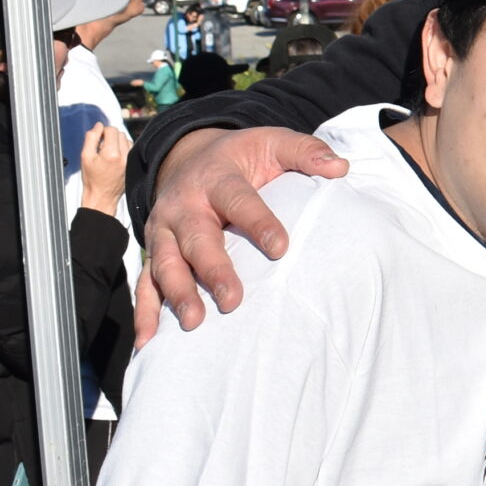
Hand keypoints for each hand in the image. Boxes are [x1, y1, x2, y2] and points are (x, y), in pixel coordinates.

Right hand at [77, 122, 126, 216]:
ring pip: (126, 139)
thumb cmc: (92, 178)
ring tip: (107, 152)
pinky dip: (123, 148)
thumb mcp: (85, 156)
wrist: (102, 196)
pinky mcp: (133, 163)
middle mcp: (124, 156)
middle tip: (100, 147)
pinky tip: (115, 156)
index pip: (111, 130)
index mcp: (111, 154)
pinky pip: (130, 148)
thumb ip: (91, 138)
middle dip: (109, 136)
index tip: (97, 139)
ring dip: (117, 141)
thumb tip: (99, 125)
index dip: (102, 131)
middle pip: (120, 133)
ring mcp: (130, 160)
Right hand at [136, 126, 347, 342]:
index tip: (280, 248)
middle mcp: (184, 205)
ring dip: (178, 294)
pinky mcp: (154, 251)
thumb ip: (305, 152)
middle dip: (213, 269)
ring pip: (165, 263)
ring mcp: (164, 231)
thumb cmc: (242, 157)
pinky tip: (149, 342)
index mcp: (217, 178)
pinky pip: (146, 283)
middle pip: (197, 239)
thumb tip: (340, 167)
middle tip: (232, 300)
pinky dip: (146, 313)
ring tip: (194, 323)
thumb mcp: (273, 143)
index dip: (259, 223)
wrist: (189, 157)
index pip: (238, 201)